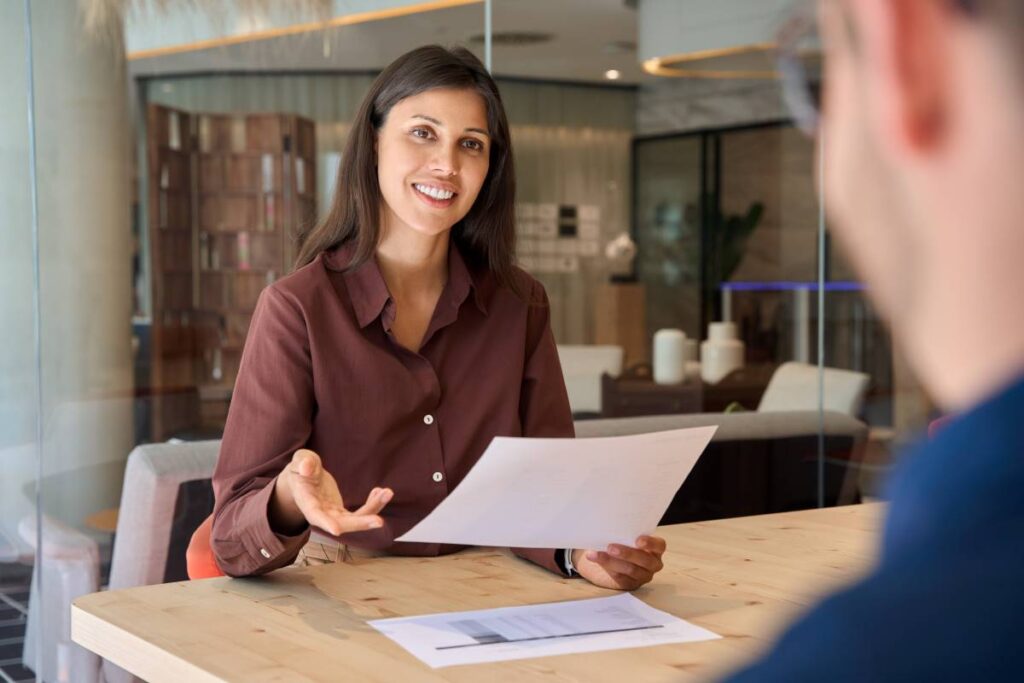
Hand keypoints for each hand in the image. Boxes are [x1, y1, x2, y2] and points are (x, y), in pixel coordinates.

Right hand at [270, 448, 391, 535]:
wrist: (302, 479)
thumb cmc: (300, 468)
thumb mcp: (299, 460)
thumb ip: (303, 462)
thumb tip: (306, 467)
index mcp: (306, 501)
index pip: (315, 515)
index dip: (325, 523)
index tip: (336, 530)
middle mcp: (320, 513)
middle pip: (340, 523)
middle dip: (359, 523)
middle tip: (379, 521)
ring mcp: (332, 515)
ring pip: (354, 520)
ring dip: (372, 509)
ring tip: (387, 493)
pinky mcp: (342, 513)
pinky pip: (360, 513)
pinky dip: (372, 504)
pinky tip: (381, 492)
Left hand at [572, 535, 666, 589]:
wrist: (611, 558)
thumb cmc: (622, 542)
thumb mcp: (626, 536)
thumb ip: (625, 532)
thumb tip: (609, 523)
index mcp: (655, 549)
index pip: (659, 546)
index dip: (651, 543)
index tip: (638, 540)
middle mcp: (652, 564)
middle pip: (644, 560)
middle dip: (627, 553)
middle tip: (610, 547)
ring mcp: (642, 576)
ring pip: (630, 569)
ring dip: (611, 561)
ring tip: (596, 554)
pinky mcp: (630, 584)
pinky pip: (620, 577)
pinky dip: (606, 567)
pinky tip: (595, 558)